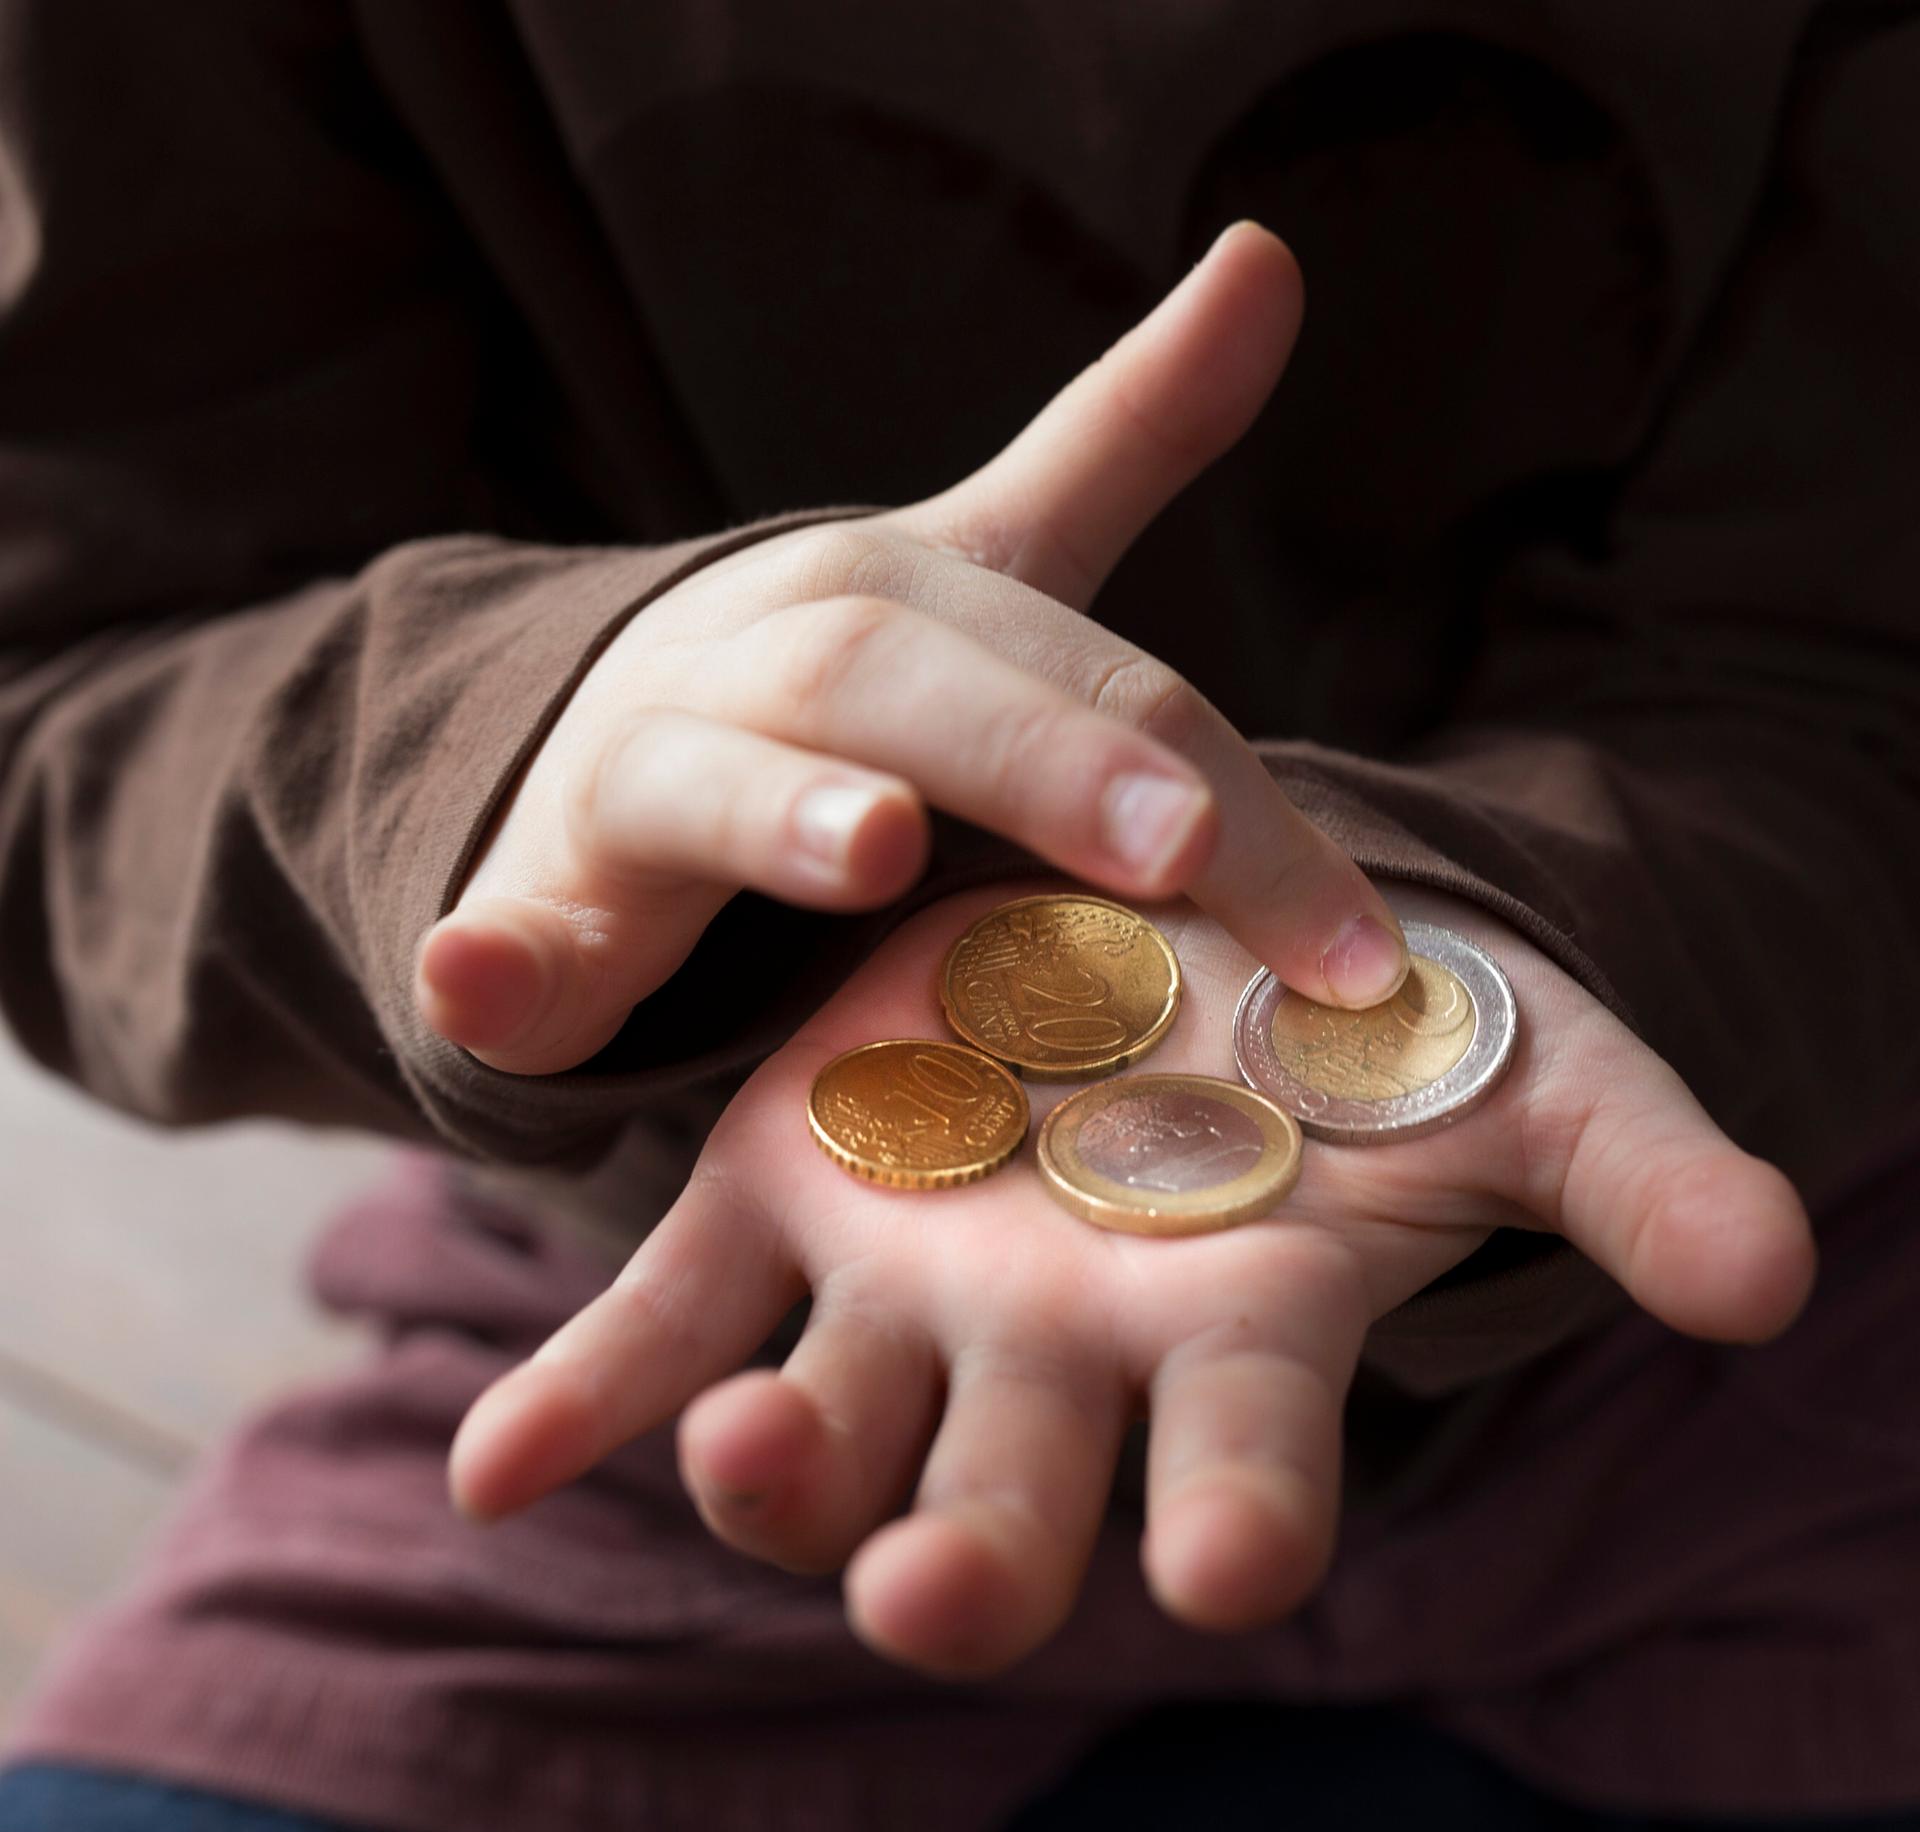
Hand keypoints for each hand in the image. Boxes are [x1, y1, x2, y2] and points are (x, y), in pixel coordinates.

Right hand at [414, 223, 1412, 1075]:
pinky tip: (467, 981)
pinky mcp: (544, 901)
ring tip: (870, 845)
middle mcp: (764, 665)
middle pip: (904, 684)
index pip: (1091, 684)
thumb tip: (1270, 255)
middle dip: (1038, 755)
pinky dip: (482, 957)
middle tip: (1173, 843)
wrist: (618, 755)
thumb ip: (1123, 436)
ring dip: (778, 807)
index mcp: (891, 600)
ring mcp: (640, 776)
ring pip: (702, 775)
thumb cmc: (845, 696)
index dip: (1226, 795)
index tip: (1356, 943)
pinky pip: (500, 929)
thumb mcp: (987, 575)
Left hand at [446, 880, 1815, 1676]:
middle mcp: (1049, 1357)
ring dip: (764, 1466)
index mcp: (1223, 1337)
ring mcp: (898, 1290)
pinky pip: (660, 1324)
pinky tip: (498, 1459)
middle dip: (974, 1560)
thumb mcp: (1505, 1076)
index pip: (1245, 1468)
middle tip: (937, 1586)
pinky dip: (582, 1397)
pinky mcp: (778, 1202)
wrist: (1186, 950)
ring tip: (729, 1454)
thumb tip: (1771, 1277)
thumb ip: (1627, 1168)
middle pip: (1005, 1505)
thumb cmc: (1358, 1048)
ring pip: (816, 1429)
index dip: (1242, 1516)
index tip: (1226, 1568)